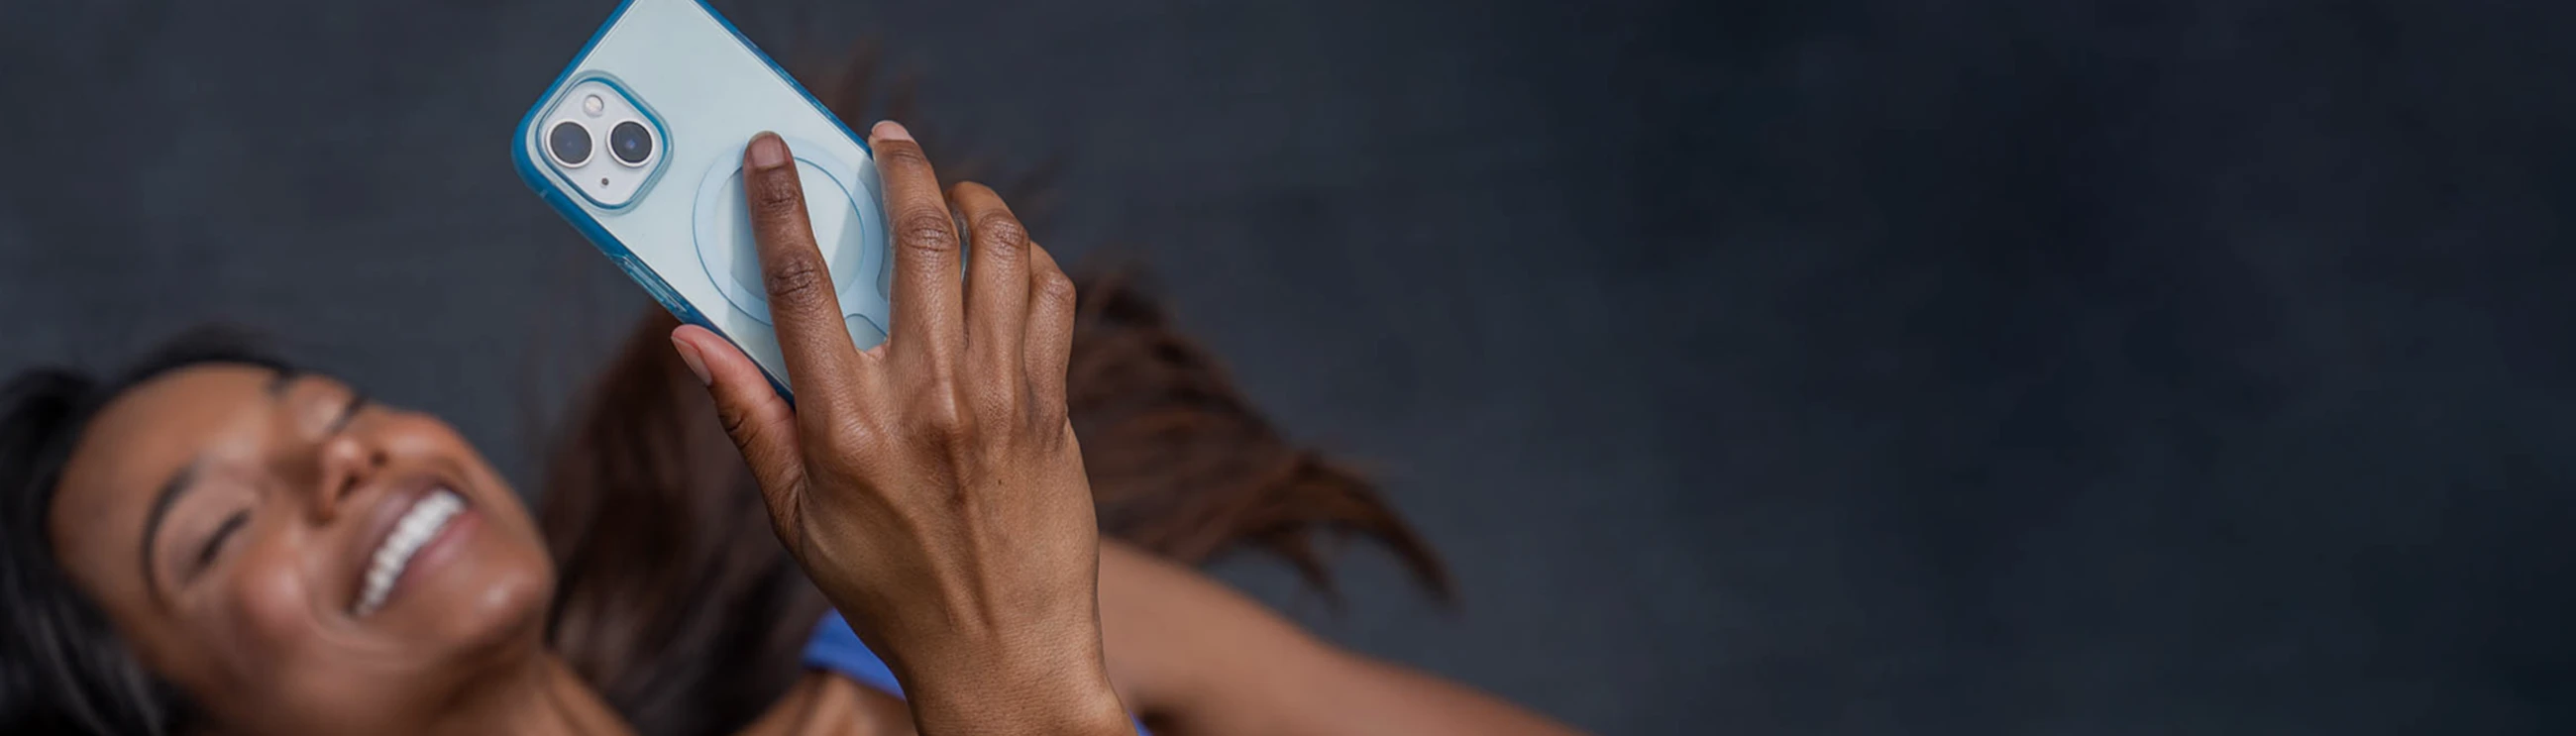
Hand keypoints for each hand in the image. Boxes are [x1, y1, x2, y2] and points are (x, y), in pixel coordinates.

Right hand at [668, 122, 1125, 734]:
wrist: (1002, 651)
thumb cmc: (890, 589)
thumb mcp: (796, 515)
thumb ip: (748, 416)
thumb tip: (689, 339)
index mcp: (847, 424)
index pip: (800, 281)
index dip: (779, 202)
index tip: (772, 152)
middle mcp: (929, 397)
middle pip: (916, 237)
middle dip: (900, 168)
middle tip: (888, 142)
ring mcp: (1002, 397)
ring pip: (998, 253)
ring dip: (975, 203)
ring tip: (954, 194)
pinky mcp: (1052, 407)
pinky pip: (1050, 299)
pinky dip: (1030, 260)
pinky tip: (1007, 259)